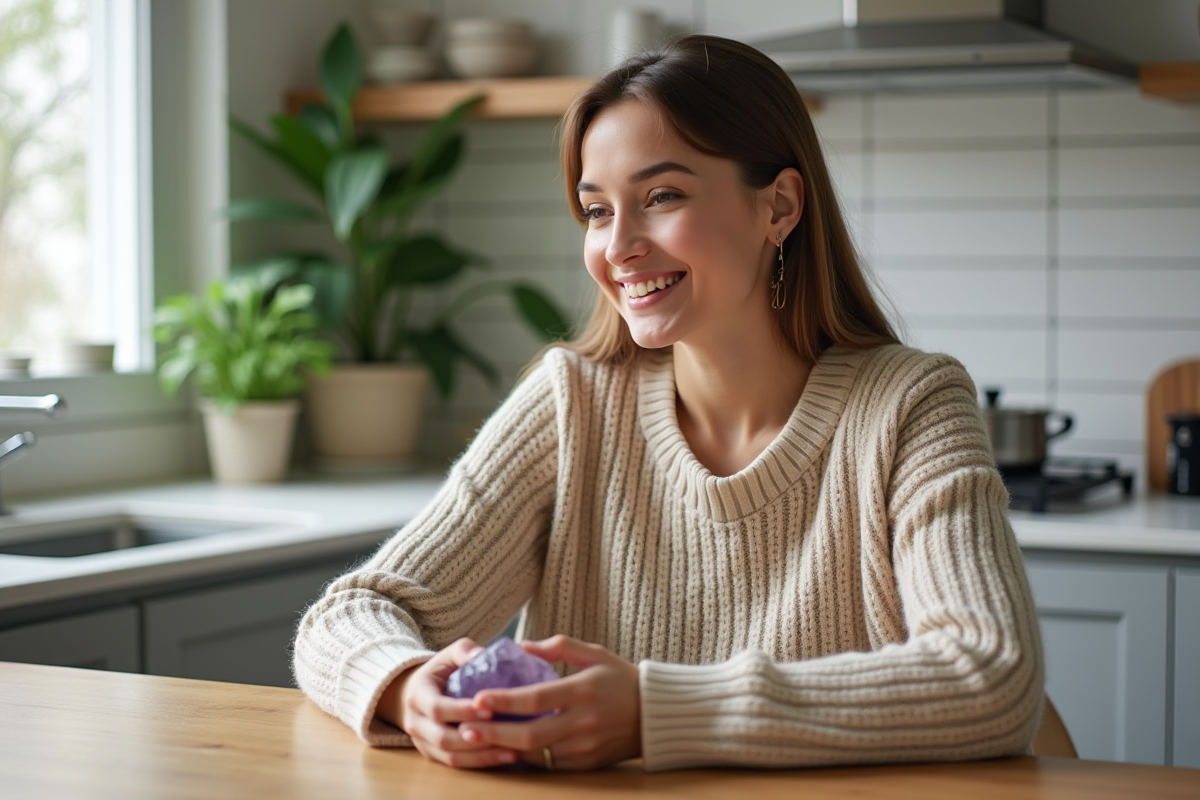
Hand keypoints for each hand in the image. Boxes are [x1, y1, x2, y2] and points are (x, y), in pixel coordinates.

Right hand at [376, 638, 517, 768]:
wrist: (420, 693)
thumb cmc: (441, 671)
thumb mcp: (449, 655)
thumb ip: (464, 650)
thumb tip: (482, 653)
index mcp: (417, 695)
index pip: (437, 708)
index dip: (462, 711)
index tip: (489, 710)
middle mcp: (415, 723)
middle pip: (442, 738)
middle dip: (474, 737)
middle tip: (505, 733)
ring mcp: (423, 743)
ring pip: (451, 757)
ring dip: (481, 756)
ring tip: (511, 750)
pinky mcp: (434, 756)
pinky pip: (457, 764)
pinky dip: (481, 763)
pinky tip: (506, 756)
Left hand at [457, 635, 640, 770]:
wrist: (655, 715)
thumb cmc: (621, 678)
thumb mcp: (595, 653)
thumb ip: (558, 647)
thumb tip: (522, 646)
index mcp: (582, 690)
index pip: (535, 698)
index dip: (504, 701)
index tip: (477, 699)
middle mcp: (582, 722)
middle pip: (530, 734)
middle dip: (494, 733)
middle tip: (465, 728)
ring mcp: (584, 747)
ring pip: (536, 754)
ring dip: (504, 748)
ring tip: (476, 740)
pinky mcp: (586, 765)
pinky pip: (548, 765)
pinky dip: (524, 758)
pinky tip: (504, 750)